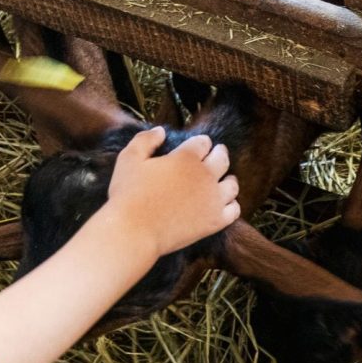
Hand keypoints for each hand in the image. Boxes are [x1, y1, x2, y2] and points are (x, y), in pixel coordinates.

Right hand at [106, 126, 239, 257]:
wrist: (133, 231)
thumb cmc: (128, 195)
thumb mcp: (128, 159)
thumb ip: (146, 140)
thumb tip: (161, 131)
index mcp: (186, 157)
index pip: (203, 142)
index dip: (201, 142)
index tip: (199, 146)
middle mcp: (205, 175)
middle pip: (222, 159)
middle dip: (219, 154)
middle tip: (217, 155)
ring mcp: (212, 199)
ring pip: (232, 185)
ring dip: (228, 180)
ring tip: (223, 181)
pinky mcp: (214, 221)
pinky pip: (234, 210)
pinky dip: (231, 205)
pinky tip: (223, 205)